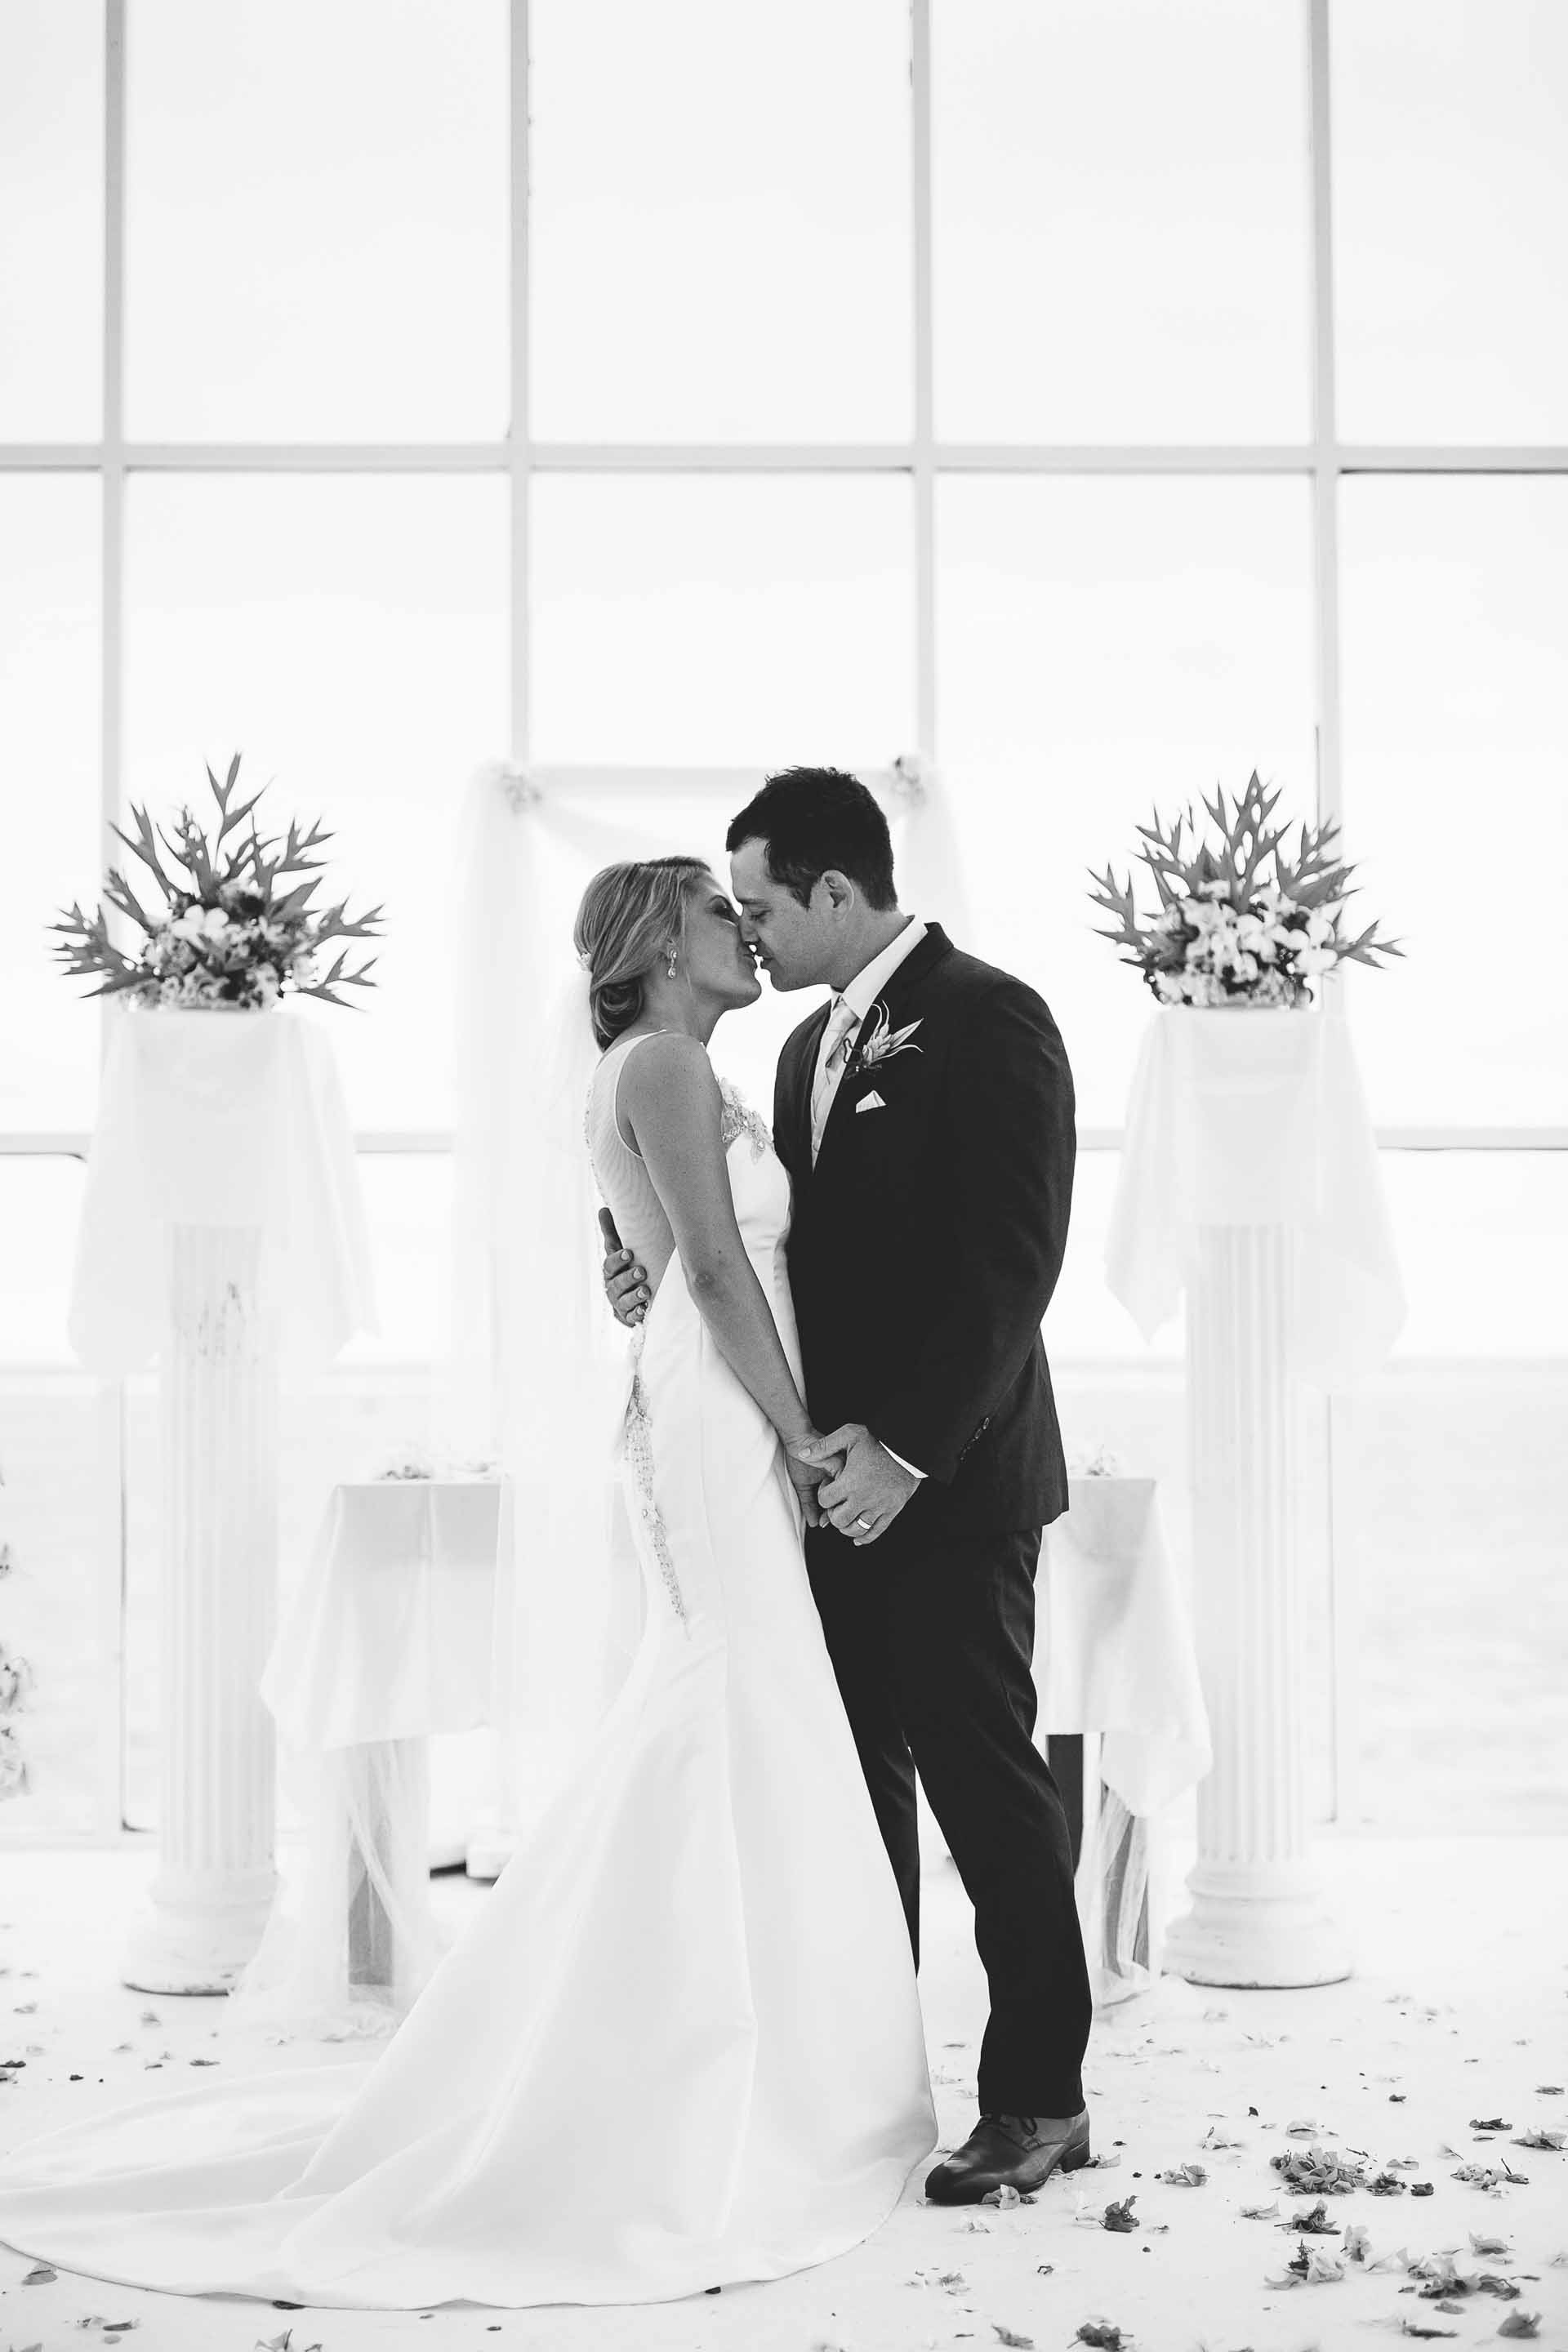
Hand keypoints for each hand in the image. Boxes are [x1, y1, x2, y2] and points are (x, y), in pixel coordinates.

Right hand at [599, 1207, 648, 1327]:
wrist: (633, 1294)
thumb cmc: (626, 1267)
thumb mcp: (620, 1250)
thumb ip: (612, 1232)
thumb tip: (603, 1209)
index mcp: (611, 1271)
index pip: (609, 1265)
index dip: (617, 1260)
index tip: (629, 1253)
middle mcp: (612, 1288)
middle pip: (616, 1284)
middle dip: (628, 1278)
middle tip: (641, 1272)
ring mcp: (620, 1304)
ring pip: (623, 1302)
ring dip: (634, 1297)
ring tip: (645, 1291)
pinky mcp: (628, 1317)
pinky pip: (631, 1318)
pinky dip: (637, 1314)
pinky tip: (644, 1310)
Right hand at [784, 1439, 843, 1529]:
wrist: (796, 1443)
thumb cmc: (800, 1461)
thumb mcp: (804, 1487)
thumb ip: (810, 1504)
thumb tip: (815, 1523)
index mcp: (838, 1482)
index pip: (841, 1503)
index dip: (833, 1514)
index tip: (824, 1523)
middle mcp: (845, 1476)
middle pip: (847, 1500)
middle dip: (836, 1512)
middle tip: (826, 1519)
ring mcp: (844, 1469)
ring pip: (846, 1493)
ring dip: (835, 1502)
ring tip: (824, 1504)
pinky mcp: (840, 1462)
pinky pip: (840, 1482)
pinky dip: (832, 1489)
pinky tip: (822, 1486)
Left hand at [790, 1422, 918, 1545]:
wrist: (909, 1448)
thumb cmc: (879, 1440)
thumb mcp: (849, 1435)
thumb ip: (824, 1445)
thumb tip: (802, 1454)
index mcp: (850, 1482)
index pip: (825, 1501)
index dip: (823, 1494)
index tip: (830, 1485)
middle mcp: (863, 1499)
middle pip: (838, 1520)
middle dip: (832, 1513)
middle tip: (836, 1502)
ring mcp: (878, 1507)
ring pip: (855, 1529)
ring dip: (846, 1526)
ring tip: (845, 1515)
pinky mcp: (891, 1511)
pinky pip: (876, 1531)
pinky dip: (865, 1538)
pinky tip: (857, 1539)